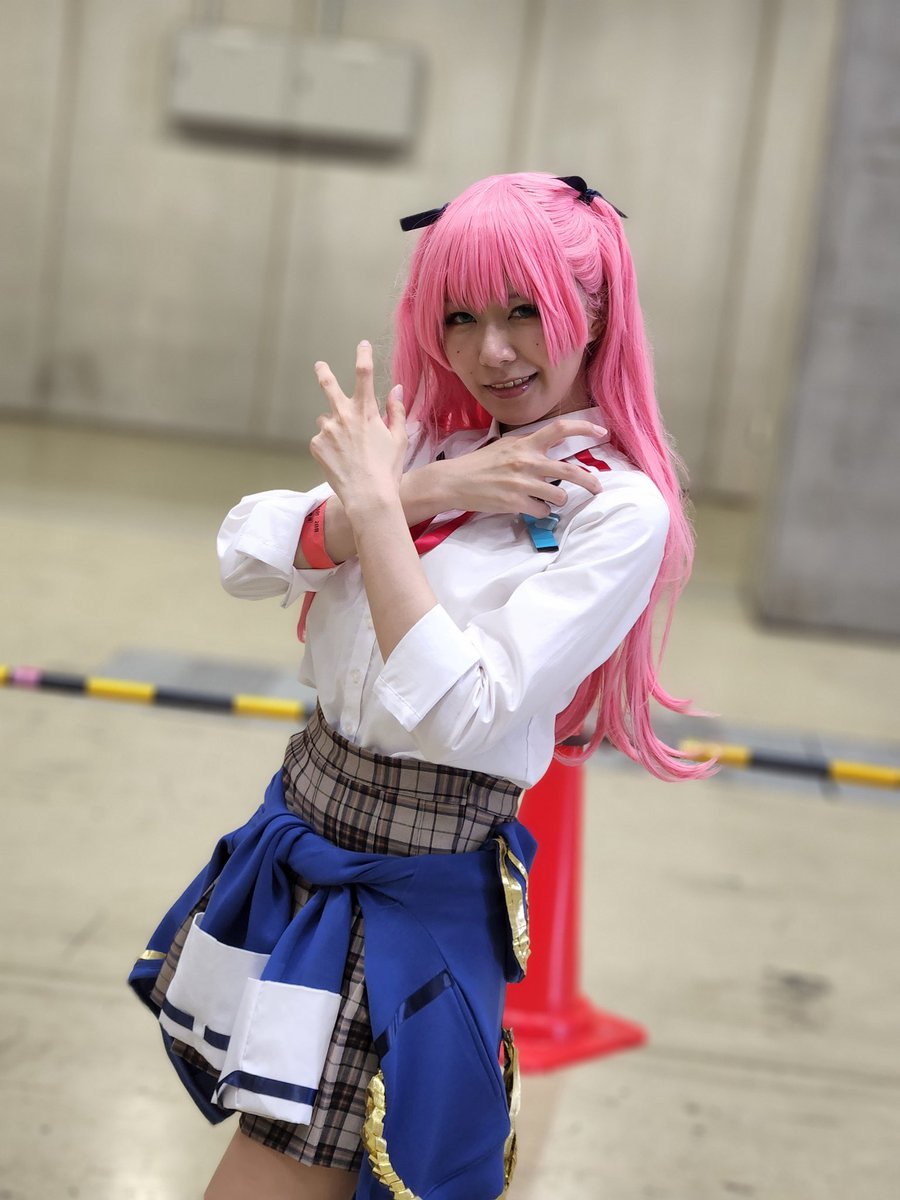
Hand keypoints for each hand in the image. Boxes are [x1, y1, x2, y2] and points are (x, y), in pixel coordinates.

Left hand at [309, 341, 406, 514]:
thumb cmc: (388, 469)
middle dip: (324, 373)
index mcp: (365, 411)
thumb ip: (396, 411)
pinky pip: (321, 440)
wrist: (368, 496)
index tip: (362, 345)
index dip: (363, 356)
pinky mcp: (316, 445)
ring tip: (346, 449)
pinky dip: (328, 446)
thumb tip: (396, 389)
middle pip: (329, 386)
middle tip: (319, 365)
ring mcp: (327, 430)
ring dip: (333, 427)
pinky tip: (340, 461)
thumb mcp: (399, 439)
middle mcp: (343, 416)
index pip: (363, 375)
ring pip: (326, 421)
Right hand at [437, 417, 605, 518]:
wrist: (455, 481)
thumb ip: (530, 445)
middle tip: (598, 488)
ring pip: (559, 495)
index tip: (601, 432)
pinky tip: (530, 507)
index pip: (560, 429)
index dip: (584, 428)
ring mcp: (522, 483)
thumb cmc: (480, 463)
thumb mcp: (506, 446)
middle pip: (570, 470)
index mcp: (526, 444)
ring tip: (548, 498)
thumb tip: (553, 443)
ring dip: (558, 499)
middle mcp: (527, 461)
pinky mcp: (515, 503)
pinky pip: (541, 510)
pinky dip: (540, 511)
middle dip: (589, 481)